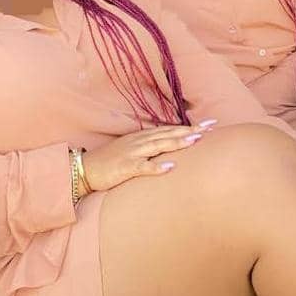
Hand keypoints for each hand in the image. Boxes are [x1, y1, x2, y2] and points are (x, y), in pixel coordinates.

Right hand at [82, 120, 216, 191]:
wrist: (85, 169)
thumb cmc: (111, 162)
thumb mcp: (133, 151)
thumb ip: (151, 148)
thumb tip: (171, 150)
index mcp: (143, 138)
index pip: (170, 130)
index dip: (190, 127)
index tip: (210, 125)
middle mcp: (140, 142)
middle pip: (168, 134)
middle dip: (190, 131)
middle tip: (210, 129)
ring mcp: (132, 153)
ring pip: (158, 146)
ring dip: (177, 142)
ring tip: (195, 140)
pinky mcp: (125, 167)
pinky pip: (142, 167)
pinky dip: (156, 167)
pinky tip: (169, 167)